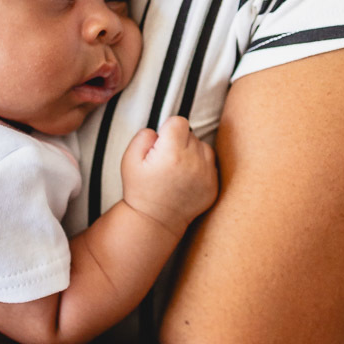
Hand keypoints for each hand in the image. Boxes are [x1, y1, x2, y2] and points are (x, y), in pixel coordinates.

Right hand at [120, 116, 217, 235]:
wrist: (155, 221)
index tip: (162, 143)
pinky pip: (211, 164)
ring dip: (193, 153)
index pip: (179, 122)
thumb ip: (143, 136)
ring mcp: (207, 175)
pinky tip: (186, 179)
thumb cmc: (140, 189)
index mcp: (172, 153)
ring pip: (204, 147)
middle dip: (179, 141)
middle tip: (166, 160)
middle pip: (191, 134)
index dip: (168, 129)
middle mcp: (193, 162)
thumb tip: (159, 130)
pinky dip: (201, 167)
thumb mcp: (129, 160)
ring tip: (178, 168)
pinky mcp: (214, 186)